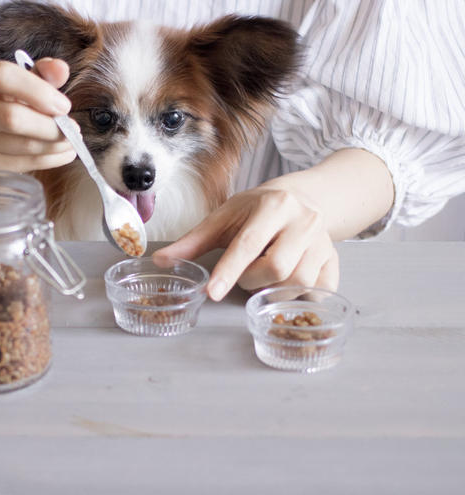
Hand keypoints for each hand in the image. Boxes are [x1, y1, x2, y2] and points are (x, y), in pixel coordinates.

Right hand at [0, 58, 75, 171]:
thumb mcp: (16, 84)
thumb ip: (40, 74)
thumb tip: (61, 69)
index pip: (2, 76)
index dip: (38, 91)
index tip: (65, 106)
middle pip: (11, 117)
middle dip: (50, 126)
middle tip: (72, 130)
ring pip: (19, 145)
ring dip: (53, 145)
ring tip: (71, 142)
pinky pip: (20, 164)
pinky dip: (48, 160)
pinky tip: (61, 154)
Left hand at [154, 186, 338, 300]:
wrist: (304, 197)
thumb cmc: (257, 209)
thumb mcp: (224, 217)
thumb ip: (193, 241)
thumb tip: (160, 260)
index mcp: (273, 206)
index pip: (249, 244)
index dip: (229, 271)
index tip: (213, 293)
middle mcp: (304, 221)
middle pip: (278, 268)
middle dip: (253, 280)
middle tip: (244, 274)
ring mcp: (324, 241)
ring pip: (300, 283)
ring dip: (274, 290)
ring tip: (264, 275)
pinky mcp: (334, 258)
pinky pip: (321, 290)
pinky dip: (300, 296)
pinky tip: (287, 284)